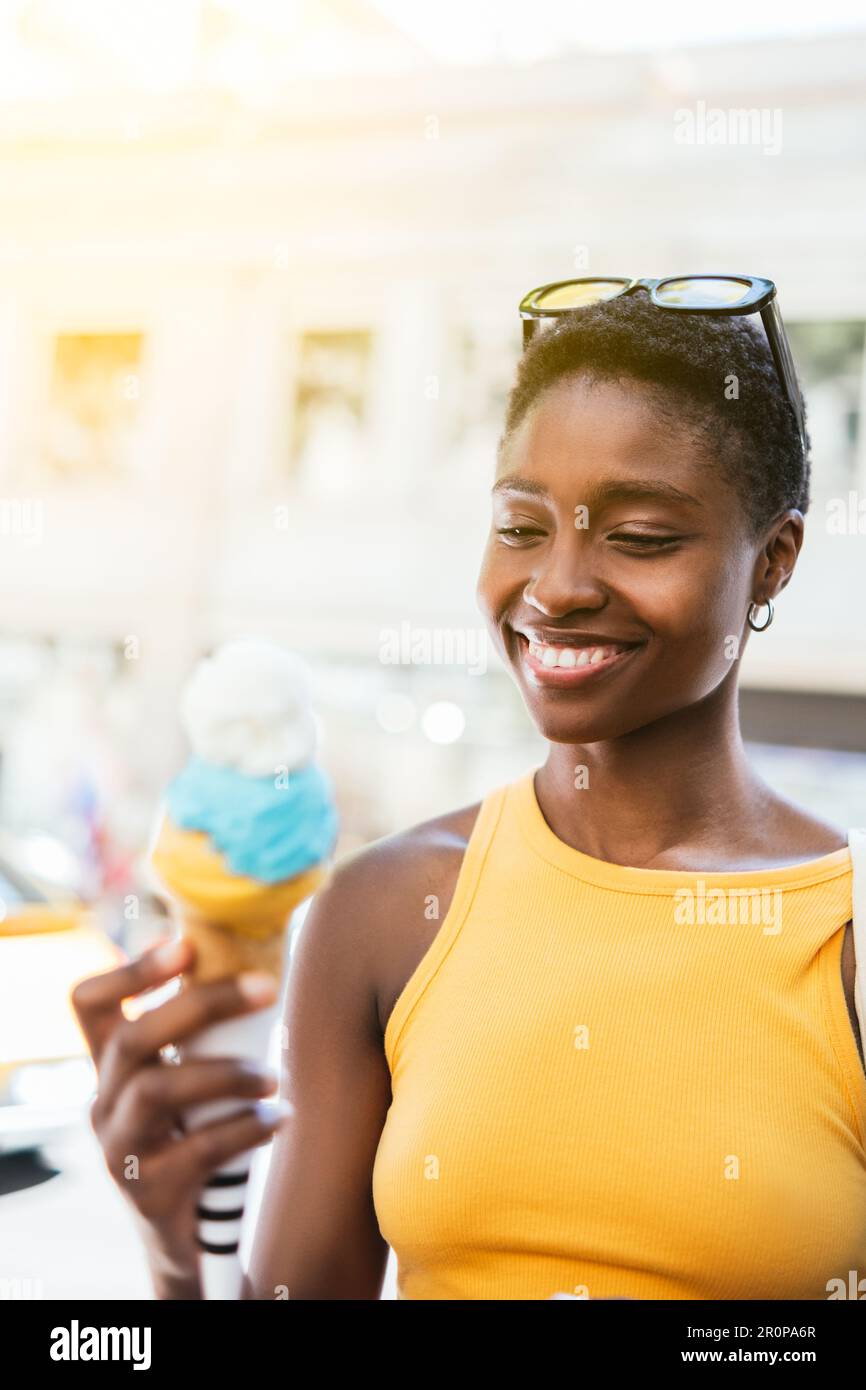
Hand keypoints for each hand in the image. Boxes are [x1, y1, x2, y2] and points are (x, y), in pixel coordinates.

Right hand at [72, 937, 288, 1292]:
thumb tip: (262, 959)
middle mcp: (104, 1100)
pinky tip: (280, 1119)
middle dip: (201, 1005)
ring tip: (274, 1077)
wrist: (188, 1228)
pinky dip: (245, 1129)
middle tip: (268, 987)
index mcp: (111, 1063)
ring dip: (224, 1073)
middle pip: (134, 1038)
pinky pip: (195, 1151)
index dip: (130, 969)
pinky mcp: (149, 1192)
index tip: (186, 945)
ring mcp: (120, 1149)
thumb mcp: (187, 1077)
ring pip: (157, 1090)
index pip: (90, 1002)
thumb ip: (203, 1030)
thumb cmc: (195, 1130)